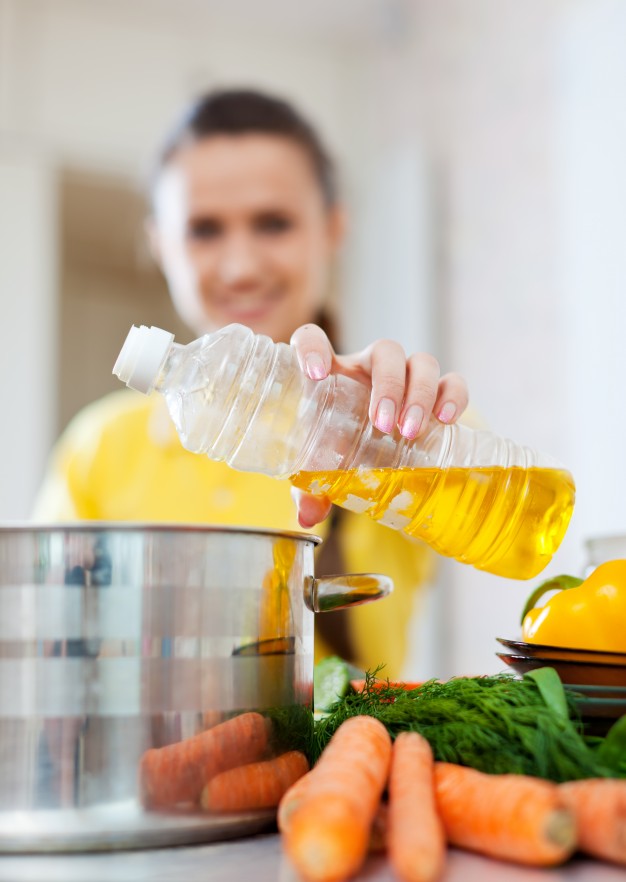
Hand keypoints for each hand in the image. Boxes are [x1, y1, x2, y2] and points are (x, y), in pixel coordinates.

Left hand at [289, 323, 468, 527]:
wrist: (371, 452)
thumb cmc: (338, 449)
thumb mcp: (322, 466)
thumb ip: (311, 488)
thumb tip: (309, 514)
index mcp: (332, 374)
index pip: (312, 339)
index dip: (312, 347)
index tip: (317, 374)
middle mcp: (367, 368)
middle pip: (385, 351)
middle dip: (389, 385)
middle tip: (384, 424)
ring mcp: (404, 376)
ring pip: (419, 363)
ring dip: (420, 393)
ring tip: (412, 431)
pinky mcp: (435, 392)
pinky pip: (451, 380)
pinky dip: (454, 395)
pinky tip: (448, 419)